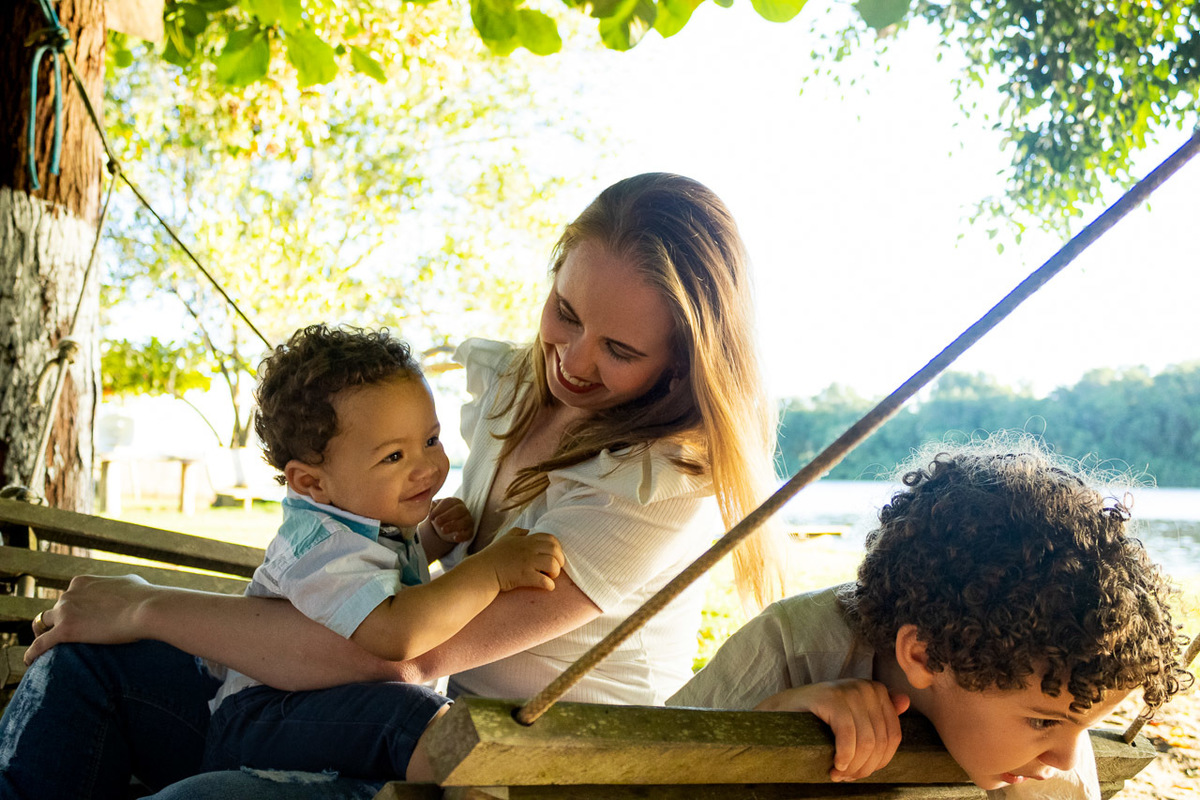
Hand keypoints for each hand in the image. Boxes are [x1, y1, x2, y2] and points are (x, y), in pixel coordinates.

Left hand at [24, 574, 156, 664]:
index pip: (69, 596)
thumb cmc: (144, 596)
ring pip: (43, 625)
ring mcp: (65, 611)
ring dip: (45, 634)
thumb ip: (119, 585)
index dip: (73, 608)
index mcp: (81, 582)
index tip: (80, 619)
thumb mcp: (129, 582)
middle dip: (61, 621)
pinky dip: (33, 653)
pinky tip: (29, 662)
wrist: (147, 608)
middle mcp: (69, 594)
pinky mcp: (65, 630)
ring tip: (48, 647)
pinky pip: (40, 644)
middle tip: (70, 635)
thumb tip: (127, 588)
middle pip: (55, 610)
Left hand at [427, 497, 473, 543]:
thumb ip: (434, 507)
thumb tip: (433, 507)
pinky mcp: (469, 532)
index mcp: (455, 502)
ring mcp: (468, 521)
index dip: (439, 509)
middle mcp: (464, 510)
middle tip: (437, 522)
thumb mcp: (436, 509)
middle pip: (459, 510)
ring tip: (443, 530)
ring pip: (464, 522)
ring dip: (453, 526)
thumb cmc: (442, 515)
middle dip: (447, 516)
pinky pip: (469, 533)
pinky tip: (455, 538)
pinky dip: (463, 536)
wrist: (446, 526)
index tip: (430, 517)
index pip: (449, 502)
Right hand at [476, 528, 563, 591]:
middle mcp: (529, 549)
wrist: (483, 571)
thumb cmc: (493, 556)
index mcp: (526, 540)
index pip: (551, 538)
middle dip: (560, 560)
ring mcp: (527, 563)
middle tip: (555, 568)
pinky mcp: (524, 576)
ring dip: (555, 572)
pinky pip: (544, 581)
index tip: (555, 556)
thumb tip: (528, 531)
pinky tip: (547, 586)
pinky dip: (549, 585)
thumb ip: (518, 532)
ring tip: (550, 576)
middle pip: (555, 550)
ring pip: (553, 564)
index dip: (557, 547)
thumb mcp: (506, 538)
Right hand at [755, 679, 909, 781]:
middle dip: (865, 767)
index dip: (879, 762)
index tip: (859, 773)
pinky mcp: (830, 697)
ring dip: (853, 766)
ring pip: (867, 742)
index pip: (893, 736)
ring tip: (837, 773)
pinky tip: (834, 764)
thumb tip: (905, 701)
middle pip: (881, 741)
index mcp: (875, 691)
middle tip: (845, 776)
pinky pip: (848, 736)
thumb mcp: (851, 716)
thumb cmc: (816, 720)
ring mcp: (848, 690)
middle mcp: (865, 687)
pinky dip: (844, 756)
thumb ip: (879, 712)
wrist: (778, 712)